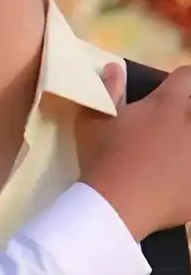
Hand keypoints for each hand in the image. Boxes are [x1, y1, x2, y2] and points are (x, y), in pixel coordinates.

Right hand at [77, 63, 190, 240]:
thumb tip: (114, 68)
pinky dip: (188, 171)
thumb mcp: (94, 120)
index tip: (167, 90)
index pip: (187, 76)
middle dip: (188, 109)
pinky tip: (177, 178)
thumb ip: (107, 91)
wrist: (115, 206)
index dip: (179, 80)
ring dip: (187, 140)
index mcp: (168, 105)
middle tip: (172, 122)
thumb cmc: (102, 157)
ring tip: (174, 151)